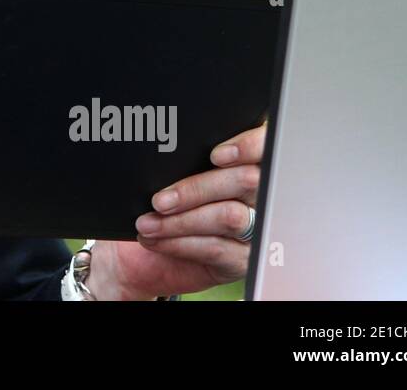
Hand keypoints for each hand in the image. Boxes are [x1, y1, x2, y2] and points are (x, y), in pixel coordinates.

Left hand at [86, 123, 264, 299]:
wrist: (142, 257)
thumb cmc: (160, 207)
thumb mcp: (169, 181)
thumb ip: (185, 163)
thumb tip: (171, 149)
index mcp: (244, 165)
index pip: (263, 148)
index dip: (248, 147)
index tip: (216, 155)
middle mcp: (257, 197)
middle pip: (245, 182)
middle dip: (196, 189)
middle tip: (158, 200)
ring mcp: (254, 230)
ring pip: (230, 216)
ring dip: (182, 220)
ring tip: (148, 224)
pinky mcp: (242, 260)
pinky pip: (216, 248)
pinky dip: (181, 244)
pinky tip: (157, 241)